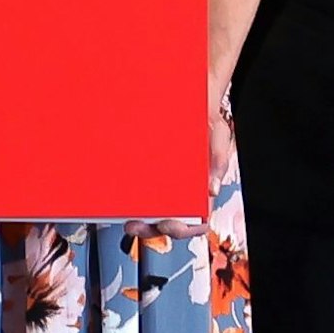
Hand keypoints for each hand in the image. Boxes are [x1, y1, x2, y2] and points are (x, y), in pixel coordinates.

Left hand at [122, 107, 231, 241]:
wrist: (188, 103)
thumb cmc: (207, 122)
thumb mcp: (218, 136)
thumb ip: (219, 161)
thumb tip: (212, 190)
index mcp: (201, 191)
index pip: (195, 221)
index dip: (183, 229)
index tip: (170, 225)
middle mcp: (181, 193)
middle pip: (166, 222)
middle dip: (150, 228)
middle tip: (136, 224)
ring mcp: (162, 185)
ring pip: (148, 212)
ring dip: (136, 218)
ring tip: (122, 215)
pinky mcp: (145, 173)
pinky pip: (135, 190)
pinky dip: (126, 196)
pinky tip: (115, 193)